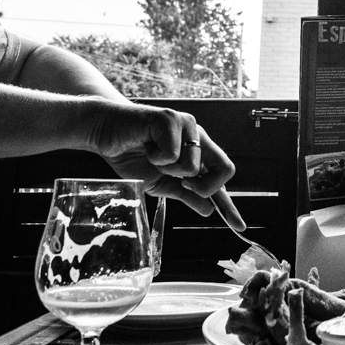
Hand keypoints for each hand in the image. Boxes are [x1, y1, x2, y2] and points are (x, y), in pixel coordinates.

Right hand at [90, 103, 245, 230]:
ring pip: (193, 166)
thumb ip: (184, 194)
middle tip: (181, 184)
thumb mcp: (160, 183)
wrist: (105, 132)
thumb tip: (208, 210)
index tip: (239, 225)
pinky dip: (156, 158)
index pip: (221, 178)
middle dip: (203, 186)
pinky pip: (172, 154)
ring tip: (153, 156)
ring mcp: (186, 125)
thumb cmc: (132, 154)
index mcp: (198, 151)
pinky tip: (146, 147)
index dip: (229, 204)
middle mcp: (198, 136)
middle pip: (225, 168)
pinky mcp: (170, 118)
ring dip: (168, 170)